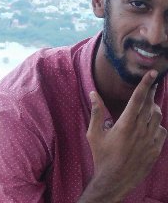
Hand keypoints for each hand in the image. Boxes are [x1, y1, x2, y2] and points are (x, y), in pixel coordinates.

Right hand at [80, 70, 166, 201]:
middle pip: (150, 104)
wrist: (114, 181)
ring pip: (157, 116)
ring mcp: (150, 140)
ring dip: (153, 106)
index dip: (145, 83)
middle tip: (152, 81)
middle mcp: (141, 130)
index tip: (153, 73)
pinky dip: (158, 123)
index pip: (138, 98)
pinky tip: (151, 123)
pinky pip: (161, 130)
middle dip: (151, 90)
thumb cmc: (102, 155)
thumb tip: (93, 93)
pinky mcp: (155, 150)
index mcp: (126, 123)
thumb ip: (96, 111)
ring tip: (148, 102)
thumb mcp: (94, 133)